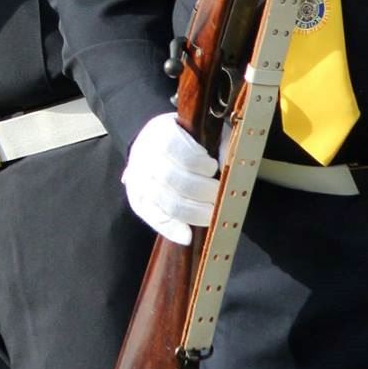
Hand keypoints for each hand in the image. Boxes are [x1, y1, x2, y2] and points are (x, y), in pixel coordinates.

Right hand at [121, 112, 218, 245]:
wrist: (154, 145)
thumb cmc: (187, 140)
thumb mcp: (202, 132)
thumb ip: (218, 144)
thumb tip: (230, 165)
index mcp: (160, 132)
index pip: (176, 148)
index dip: (198, 162)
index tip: (213, 167)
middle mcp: (143, 155)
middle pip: (173, 178)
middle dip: (202, 190)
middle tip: (218, 194)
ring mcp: (137, 179)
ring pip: (166, 202)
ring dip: (193, 212)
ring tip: (211, 212)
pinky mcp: (137, 199)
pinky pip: (153, 218)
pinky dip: (171, 229)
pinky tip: (187, 236)